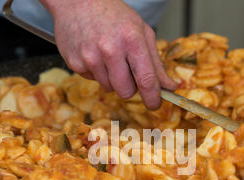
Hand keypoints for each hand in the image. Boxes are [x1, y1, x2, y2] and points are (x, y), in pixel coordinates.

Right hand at [40, 0, 176, 108]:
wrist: (77, 1)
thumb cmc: (113, 15)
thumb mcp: (141, 31)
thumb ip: (156, 62)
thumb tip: (169, 87)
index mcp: (131, 40)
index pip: (146, 80)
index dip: (153, 97)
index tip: (155, 104)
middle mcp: (110, 50)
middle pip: (126, 92)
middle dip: (130, 88)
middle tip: (128, 72)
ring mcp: (90, 57)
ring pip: (109, 88)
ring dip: (112, 79)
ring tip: (108, 57)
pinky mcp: (75, 63)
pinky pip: (93, 80)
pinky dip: (97, 72)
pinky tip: (95, 54)